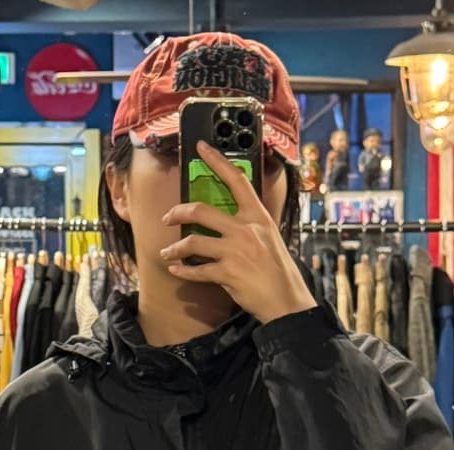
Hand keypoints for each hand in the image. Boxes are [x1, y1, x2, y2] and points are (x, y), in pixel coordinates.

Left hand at [159, 141, 316, 324]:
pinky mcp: (228, 274)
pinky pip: (197, 271)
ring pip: (193, 242)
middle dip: (178, 212)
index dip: (217, 161)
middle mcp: (245, 230)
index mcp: (258, 217)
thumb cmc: (277, 270)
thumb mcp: (269, 238)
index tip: (201, 147)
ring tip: (167, 252)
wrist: (286, 300)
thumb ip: (249, 225)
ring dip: (175, 248)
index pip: (236, 180)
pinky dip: (183, 271)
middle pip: (201, 211)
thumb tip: (227, 219)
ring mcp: (236, 252)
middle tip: (168, 217)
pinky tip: (175, 270)